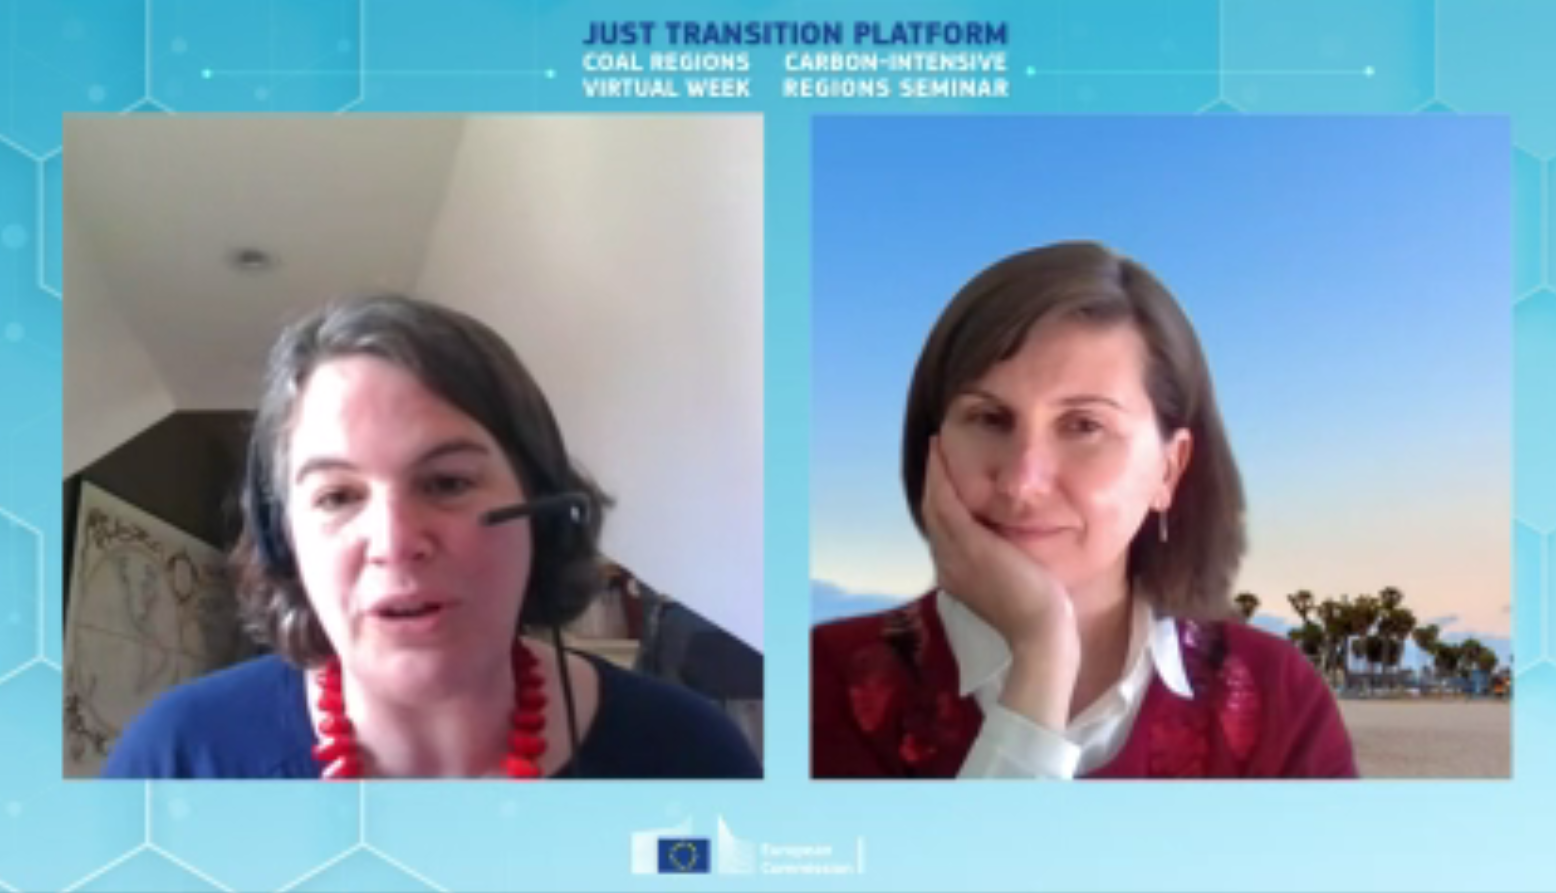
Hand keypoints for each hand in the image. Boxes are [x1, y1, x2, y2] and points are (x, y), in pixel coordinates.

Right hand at [922, 435, 1079, 728]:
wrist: (1041, 633)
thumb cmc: (1039, 617)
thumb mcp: (1013, 587)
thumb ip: (1003, 566)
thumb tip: (1009, 548)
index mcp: (955, 577)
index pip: (941, 533)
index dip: (939, 503)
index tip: (944, 481)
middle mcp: (947, 564)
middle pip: (931, 515)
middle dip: (932, 483)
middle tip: (936, 455)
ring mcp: (955, 554)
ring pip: (933, 504)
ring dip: (933, 474)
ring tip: (937, 450)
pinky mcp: (969, 543)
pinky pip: (945, 501)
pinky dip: (940, 475)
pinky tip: (942, 455)